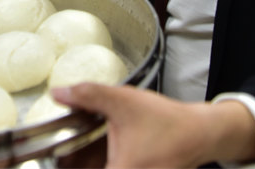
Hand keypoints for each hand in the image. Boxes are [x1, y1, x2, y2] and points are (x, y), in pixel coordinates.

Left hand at [51, 83, 254, 168]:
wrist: (199, 133)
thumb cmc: (166, 122)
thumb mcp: (123, 102)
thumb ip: (88, 96)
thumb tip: (58, 93)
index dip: (63, 167)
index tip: (55, 160)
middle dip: (69, 165)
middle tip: (57, 157)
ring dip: (81, 165)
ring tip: (64, 158)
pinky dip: (96, 165)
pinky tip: (82, 158)